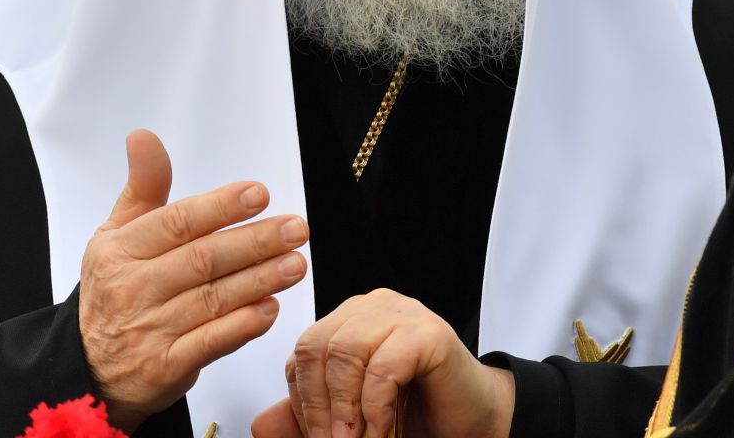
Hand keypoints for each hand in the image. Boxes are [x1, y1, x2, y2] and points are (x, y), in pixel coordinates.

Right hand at [79, 130, 309, 431]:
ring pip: (213, 300)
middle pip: (202, 259)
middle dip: (255, 242)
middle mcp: (133, 289)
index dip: (220, 206)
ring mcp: (149, 331)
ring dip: (260, 280)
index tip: (259, 194)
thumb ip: (143, 188)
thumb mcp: (116, 235)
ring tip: (296, 264)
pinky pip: (211, 343)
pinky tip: (270, 308)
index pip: (177, 223)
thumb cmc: (114, 290)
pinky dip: (243, 326)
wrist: (88, 369)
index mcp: (121, 250)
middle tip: (296, 228)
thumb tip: (143, 136)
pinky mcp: (165, 368)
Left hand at [252, 290, 514, 437]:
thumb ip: (307, 420)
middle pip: (317, 346)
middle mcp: (373, 308)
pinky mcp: (430, 331)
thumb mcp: (350, 420)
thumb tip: (262, 423)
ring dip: (345, 408)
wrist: (472, 422)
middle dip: (319, 407)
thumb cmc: (415, 414)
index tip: (317, 436)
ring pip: (345, 350)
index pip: (302, 351)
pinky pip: (384, 365)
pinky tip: (382, 426)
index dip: (303, 401)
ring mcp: (403, 313)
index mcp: (349, 321)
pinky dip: (375, 406)